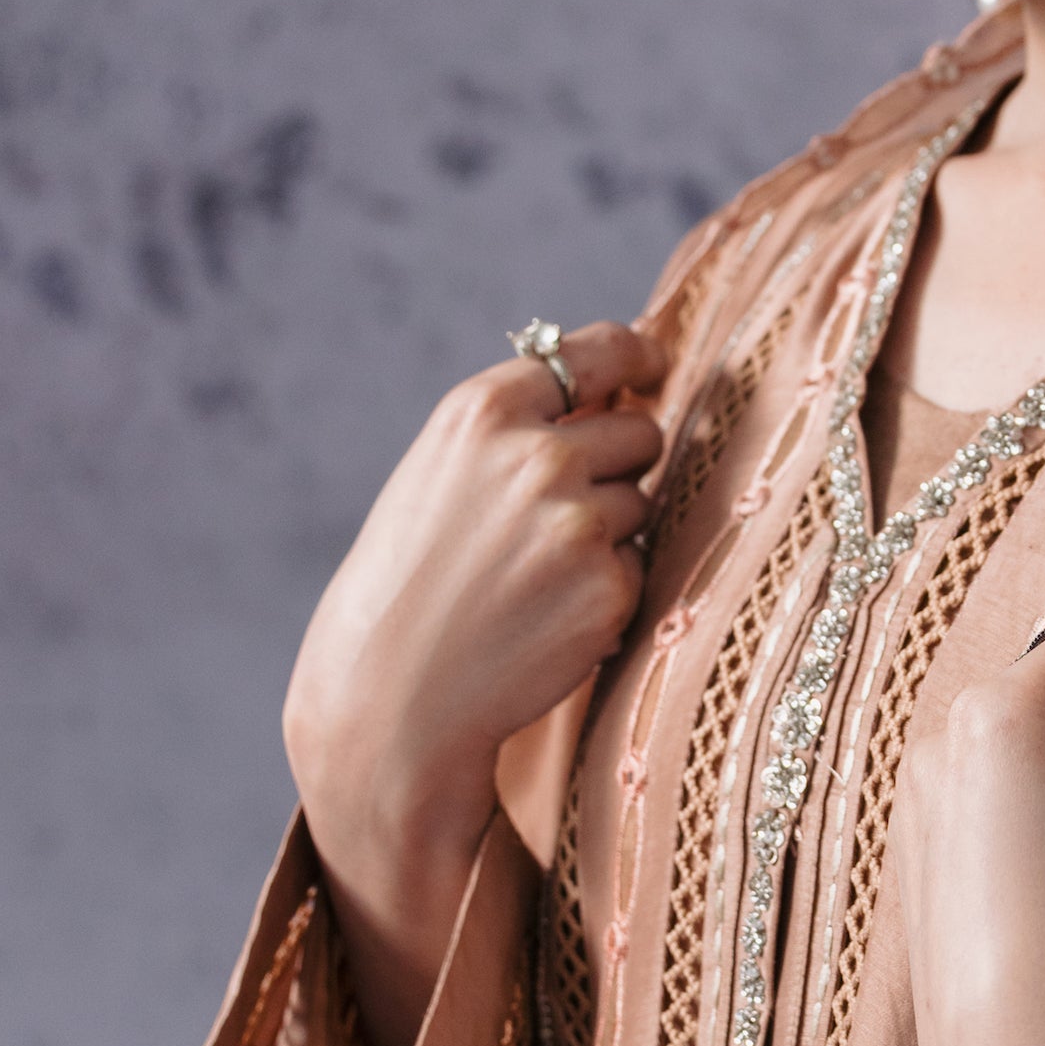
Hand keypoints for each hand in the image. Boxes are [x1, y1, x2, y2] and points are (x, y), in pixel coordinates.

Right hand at [284, 321, 666, 1045]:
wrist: (391, 694)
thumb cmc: (413, 580)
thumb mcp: (444, 473)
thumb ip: (521, 427)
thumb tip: (622, 385)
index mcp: (486, 410)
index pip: (597, 352)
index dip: (635, 358)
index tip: (652, 365)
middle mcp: (539, 455)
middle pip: (639, 432)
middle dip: (619, 465)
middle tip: (558, 516)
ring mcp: (580, 521)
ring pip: (640, 505)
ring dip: (606, 535)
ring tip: (529, 578)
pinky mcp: (609, 586)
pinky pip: (637, 568)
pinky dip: (604, 592)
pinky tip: (544, 618)